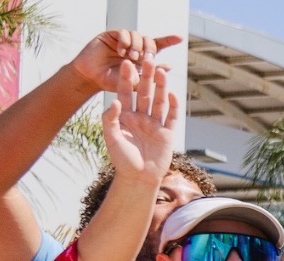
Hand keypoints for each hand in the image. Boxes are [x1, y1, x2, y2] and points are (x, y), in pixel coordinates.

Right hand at [69, 30, 179, 92]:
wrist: (91, 78)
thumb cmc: (111, 82)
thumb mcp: (134, 82)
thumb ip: (151, 75)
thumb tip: (169, 66)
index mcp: (141, 57)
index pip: (157, 46)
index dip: (168, 40)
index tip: (180, 38)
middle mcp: (134, 47)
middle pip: (149, 40)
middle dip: (150, 47)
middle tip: (146, 57)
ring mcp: (122, 41)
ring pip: (138, 35)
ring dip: (137, 46)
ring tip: (131, 57)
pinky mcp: (110, 35)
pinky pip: (123, 33)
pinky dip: (125, 41)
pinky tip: (122, 51)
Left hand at [101, 58, 176, 182]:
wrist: (138, 177)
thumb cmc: (121, 159)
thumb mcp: (111, 137)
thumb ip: (110, 118)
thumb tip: (115, 101)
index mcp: (126, 116)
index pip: (126, 93)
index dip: (127, 78)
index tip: (126, 63)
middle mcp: (141, 117)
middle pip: (145, 93)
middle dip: (146, 76)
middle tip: (147, 59)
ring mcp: (155, 124)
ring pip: (159, 101)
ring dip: (161, 86)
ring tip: (161, 71)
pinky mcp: (167, 134)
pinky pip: (171, 117)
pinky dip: (172, 105)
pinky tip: (172, 93)